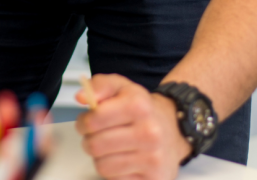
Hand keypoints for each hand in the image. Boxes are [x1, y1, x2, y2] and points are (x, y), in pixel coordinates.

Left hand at [75, 74, 190, 179]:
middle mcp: (149, 132)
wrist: (174, 129)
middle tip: (98, 136)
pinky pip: (116, 179)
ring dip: (101, 158)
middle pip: (95, 145)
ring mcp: (153, 157)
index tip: (87, 121)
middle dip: (90, 141)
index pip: (93, 121)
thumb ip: (98, 86)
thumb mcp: (121, 87)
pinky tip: (124, 159)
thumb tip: (82, 97)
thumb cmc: (142, 110)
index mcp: (138, 106)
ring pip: (103, 166)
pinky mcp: (155, 178)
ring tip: (112, 148)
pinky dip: (115, 172)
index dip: (83, 122)